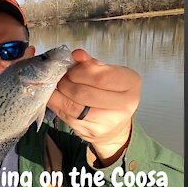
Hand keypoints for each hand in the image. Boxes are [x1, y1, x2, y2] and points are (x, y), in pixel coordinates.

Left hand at [47, 49, 141, 165]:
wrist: (114, 125)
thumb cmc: (110, 92)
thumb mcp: (107, 73)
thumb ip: (91, 63)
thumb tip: (77, 55)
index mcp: (130, 83)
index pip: (100, 76)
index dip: (79, 72)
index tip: (71, 69)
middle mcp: (124, 105)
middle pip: (84, 93)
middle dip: (66, 83)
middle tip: (61, 78)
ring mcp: (108, 122)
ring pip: (73, 107)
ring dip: (59, 94)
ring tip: (58, 87)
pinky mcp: (91, 132)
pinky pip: (67, 117)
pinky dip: (57, 105)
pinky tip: (57, 98)